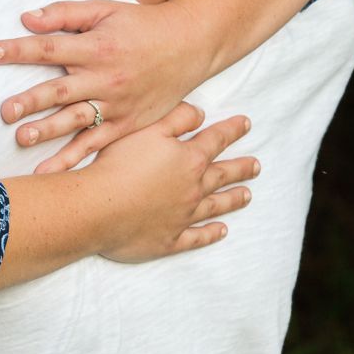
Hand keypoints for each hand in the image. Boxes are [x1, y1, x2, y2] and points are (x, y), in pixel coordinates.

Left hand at [0, 0, 212, 172]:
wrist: (189, 46)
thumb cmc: (141, 25)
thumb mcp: (104, 9)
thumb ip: (65, 13)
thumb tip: (27, 18)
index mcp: (96, 47)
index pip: (50, 48)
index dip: (18, 50)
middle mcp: (105, 77)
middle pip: (61, 89)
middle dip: (31, 100)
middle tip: (5, 111)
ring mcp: (116, 104)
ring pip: (77, 120)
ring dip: (49, 130)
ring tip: (22, 138)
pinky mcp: (125, 124)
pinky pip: (96, 144)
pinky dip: (73, 158)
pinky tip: (48, 172)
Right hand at [82, 106, 258, 261]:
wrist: (97, 208)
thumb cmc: (118, 164)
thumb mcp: (146, 129)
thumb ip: (176, 118)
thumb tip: (201, 114)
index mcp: (189, 159)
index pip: (217, 139)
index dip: (232, 130)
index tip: (247, 124)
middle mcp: (192, 188)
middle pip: (222, 175)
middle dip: (241, 168)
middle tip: (257, 166)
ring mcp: (183, 216)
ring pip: (215, 206)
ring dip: (232, 199)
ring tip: (248, 195)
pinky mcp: (169, 240)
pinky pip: (196, 237)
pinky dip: (210, 234)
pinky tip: (221, 232)